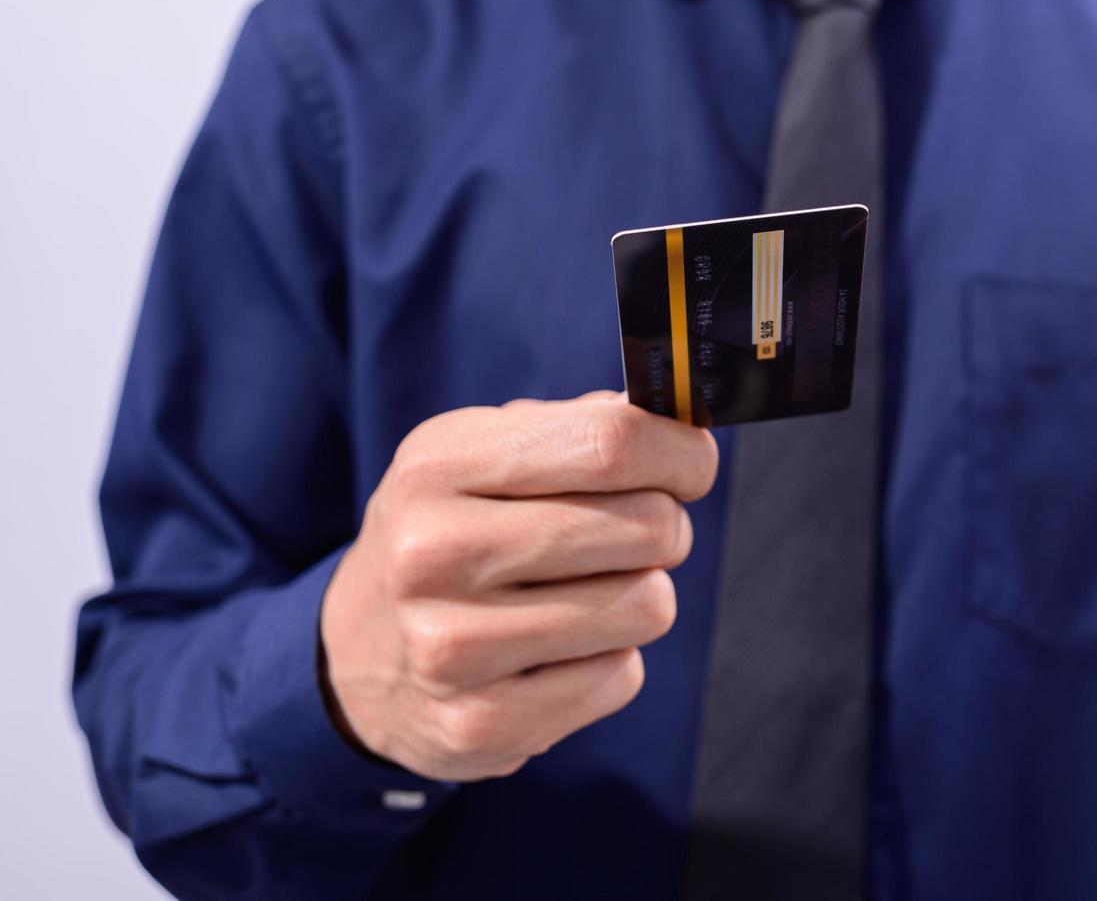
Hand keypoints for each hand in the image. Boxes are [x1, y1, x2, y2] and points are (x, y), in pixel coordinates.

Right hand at [320, 392, 718, 780]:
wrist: (356, 656)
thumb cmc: (449, 533)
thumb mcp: (481, 456)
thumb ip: (578, 427)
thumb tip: (681, 418)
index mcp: (438, 466)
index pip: (610, 444)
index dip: (680, 452)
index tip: (692, 464)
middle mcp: (433, 553)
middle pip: (646, 527)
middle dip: (665, 526)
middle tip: (636, 533)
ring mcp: (452, 647)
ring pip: (646, 606)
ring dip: (639, 596)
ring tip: (586, 593)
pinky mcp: (481, 726)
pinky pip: (621, 678)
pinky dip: (609, 661)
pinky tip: (555, 652)